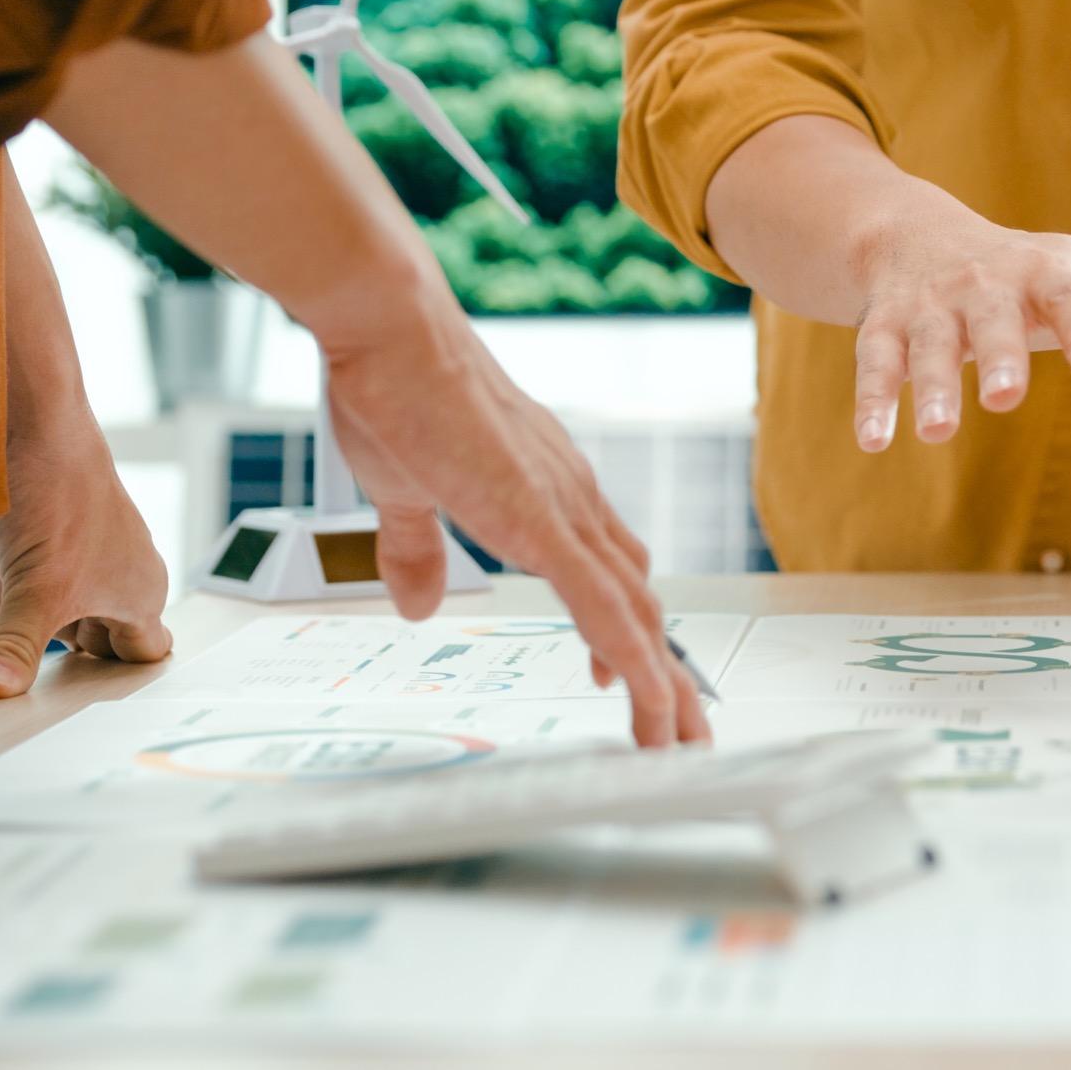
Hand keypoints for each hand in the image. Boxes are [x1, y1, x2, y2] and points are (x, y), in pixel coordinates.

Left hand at [0, 421, 170, 696]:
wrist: (33, 423)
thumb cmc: (60, 495)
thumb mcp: (34, 589)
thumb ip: (15, 647)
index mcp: (143, 594)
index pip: (144, 658)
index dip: (116, 680)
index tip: (81, 697)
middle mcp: (125, 575)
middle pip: (99, 641)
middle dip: (67, 652)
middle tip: (35, 660)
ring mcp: (92, 554)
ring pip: (65, 611)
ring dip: (36, 620)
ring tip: (14, 615)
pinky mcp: (58, 536)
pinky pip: (40, 584)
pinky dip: (19, 592)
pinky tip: (1, 586)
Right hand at [319, 295, 706, 748]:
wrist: (391, 329)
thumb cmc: (394, 389)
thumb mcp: (405, 490)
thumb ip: (420, 547)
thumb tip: (422, 603)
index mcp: (547, 489)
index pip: (610, 570)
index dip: (625, 627)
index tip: (625, 673)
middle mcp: (573, 498)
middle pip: (640, 600)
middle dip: (663, 670)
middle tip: (679, 729)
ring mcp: (563, 509)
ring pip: (636, 611)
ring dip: (661, 680)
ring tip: (675, 740)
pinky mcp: (540, 519)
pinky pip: (600, 604)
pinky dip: (630, 656)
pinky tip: (644, 700)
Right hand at [852, 219, 1070, 449]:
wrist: (915, 233)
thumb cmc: (1020, 267)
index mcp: (1039, 273)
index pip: (1067, 298)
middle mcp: (982, 287)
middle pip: (991, 320)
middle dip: (997, 356)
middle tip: (1005, 398)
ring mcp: (930, 307)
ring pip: (928, 346)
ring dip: (932, 387)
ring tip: (938, 432)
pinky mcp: (885, 328)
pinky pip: (874, 364)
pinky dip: (872, 402)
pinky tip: (873, 441)